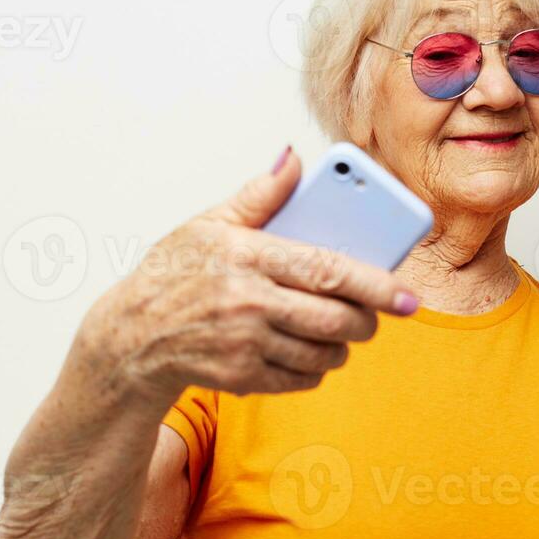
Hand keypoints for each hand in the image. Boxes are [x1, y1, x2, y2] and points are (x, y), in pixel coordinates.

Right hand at [78, 149, 419, 398]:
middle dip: (368, 320)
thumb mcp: (208, 224)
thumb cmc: (175, 274)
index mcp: (246, 255)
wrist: (130, 337)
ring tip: (341, 330)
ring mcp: (243, 344)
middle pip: (334, 318)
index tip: (408, 295)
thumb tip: (295, 160)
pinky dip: (316, 368)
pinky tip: (309, 351)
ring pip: (323, 353)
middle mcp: (246, 302)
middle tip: (378, 315)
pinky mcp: (239, 378)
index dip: (376, 284)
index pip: (327, 270)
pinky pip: (301, 378)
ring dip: (343, 345)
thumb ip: (259, 194)